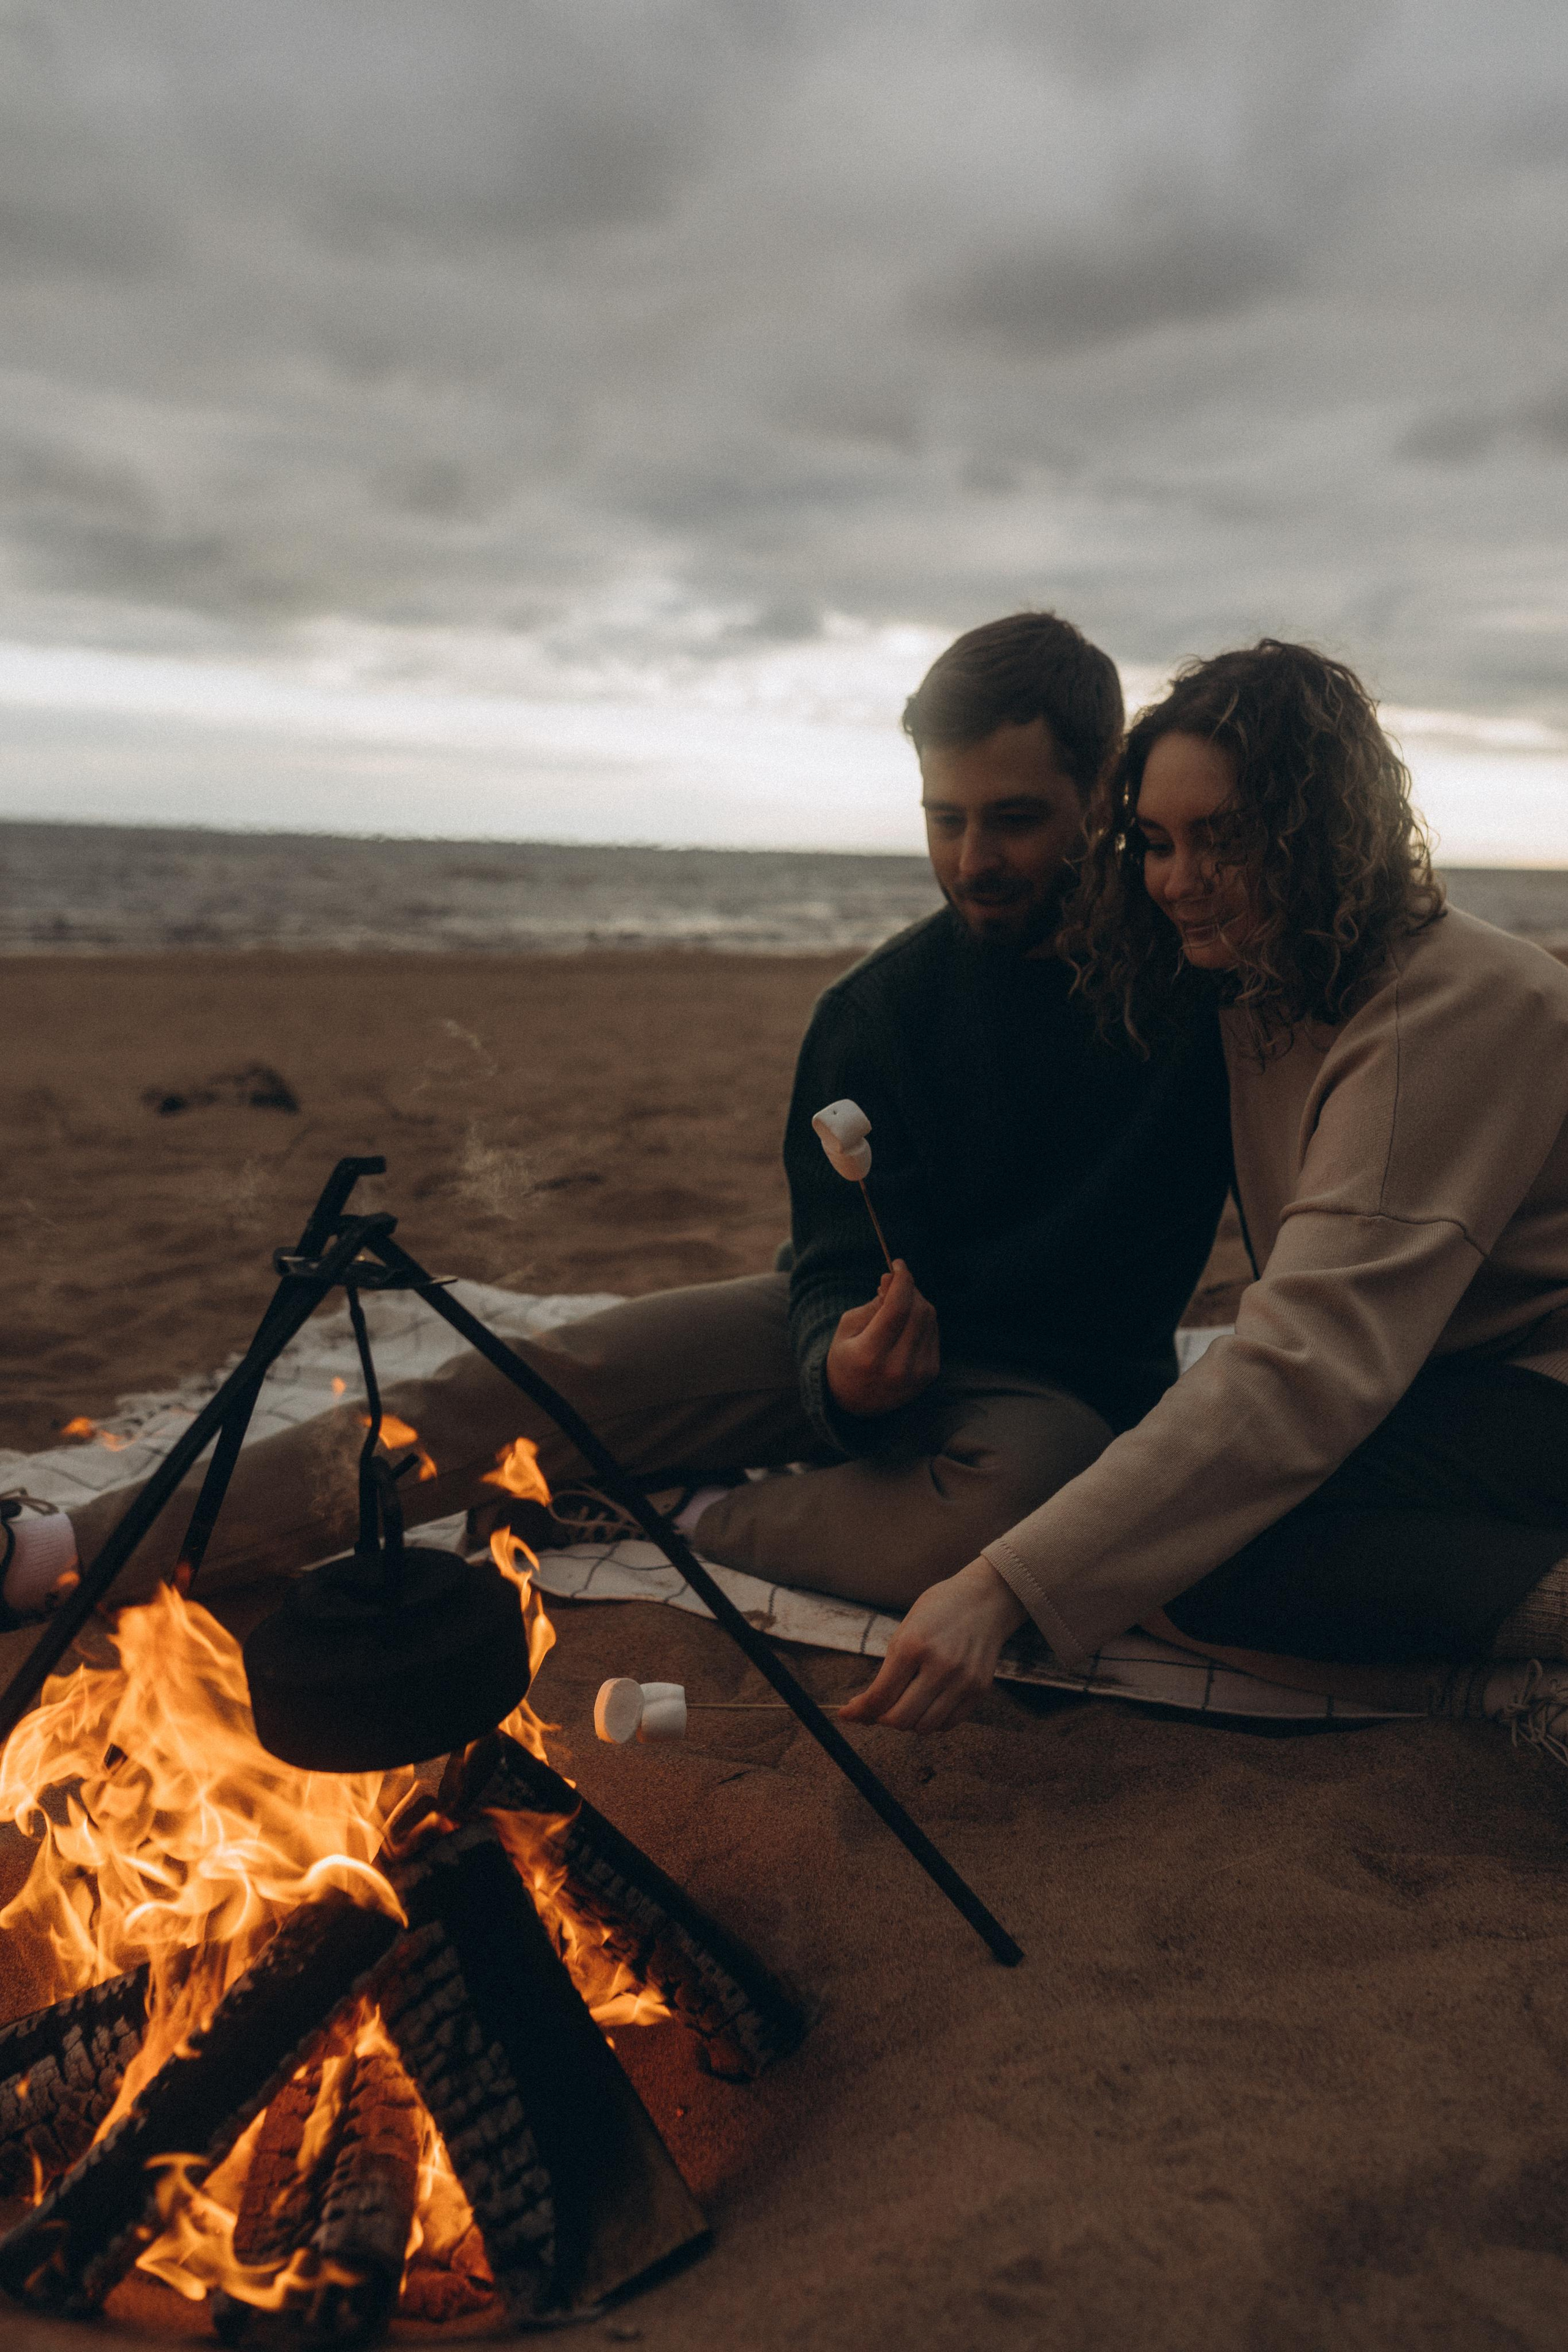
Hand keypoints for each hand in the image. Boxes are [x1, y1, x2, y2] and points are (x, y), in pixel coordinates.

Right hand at [825, 1260, 939, 1416]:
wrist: (855, 1402)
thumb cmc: (846, 1358)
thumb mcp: (848, 1328)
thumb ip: (874, 1303)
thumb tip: (894, 1279)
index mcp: (871, 1355)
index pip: (897, 1308)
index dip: (902, 1280)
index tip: (897, 1263)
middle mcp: (898, 1367)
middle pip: (918, 1311)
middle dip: (909, 1289)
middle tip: (895, 1282)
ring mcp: (918, 1373)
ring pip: (929, 1319)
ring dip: (917, 1302)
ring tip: (898, 1304)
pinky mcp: (930, 1374)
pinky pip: (934, 1332)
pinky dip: (923, 1319)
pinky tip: (907, 1322)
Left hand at [838, 1557, 1027, 1734]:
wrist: (985, 1600)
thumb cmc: (938, 1611)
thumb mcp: (905, 1630)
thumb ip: (888, 1671)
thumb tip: (864, 1711)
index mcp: (913, 1645)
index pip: (880, 1697)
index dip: (860, 1711)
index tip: (849, 1714)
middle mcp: (940, 1666)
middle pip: (900, 1719)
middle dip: (883, 1718)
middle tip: (880, 1708)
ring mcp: (963, 1680)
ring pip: (924, 1727)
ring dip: (909, 1721)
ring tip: (906, 1702)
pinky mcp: (980, 1689)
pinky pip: (948, 1723)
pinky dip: (932, 1721)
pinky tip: (928, 1703)